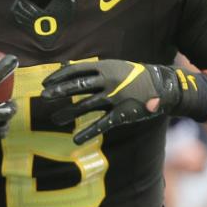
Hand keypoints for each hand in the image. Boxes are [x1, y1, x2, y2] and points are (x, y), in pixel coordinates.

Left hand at [40, 60, 206, 143]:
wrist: (162, 86)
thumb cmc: (133, 77)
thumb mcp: (113, 67)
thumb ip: (92, 70)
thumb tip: (66, 66)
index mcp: (106, 67)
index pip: (77, 70)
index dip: (59, 76)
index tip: (46, 83)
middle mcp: (109, 81)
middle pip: (78, 86)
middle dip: (60, 91)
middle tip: (44, 97)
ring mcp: (115, 98)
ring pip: (87, 106)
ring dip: (69, 113)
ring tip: (55, 119)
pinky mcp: (122, 114)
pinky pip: (102, 124)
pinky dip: (88, 132)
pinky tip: (76, 139)